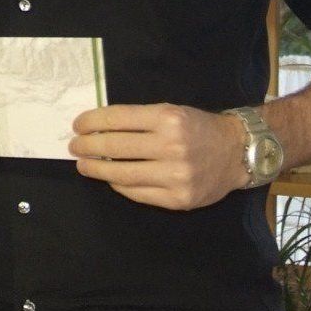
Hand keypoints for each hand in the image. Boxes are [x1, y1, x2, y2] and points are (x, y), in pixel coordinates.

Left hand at [69, 103, 247, 209]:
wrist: (236, 152)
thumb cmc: (198, 128)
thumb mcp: (172, 111)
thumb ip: (139, 120)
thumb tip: (98, 128)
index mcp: (168, 119)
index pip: (118, 119)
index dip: (92, 122)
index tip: (78, 125)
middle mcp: (171, 146)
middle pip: (115, 147)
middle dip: (88, 146)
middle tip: (75, 146)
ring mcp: (175, 176)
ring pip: (122, 175)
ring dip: (96, 170)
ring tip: (84, 165)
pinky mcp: (178, 199)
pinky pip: (137, 193)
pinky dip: (119, 185)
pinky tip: (111, 179)